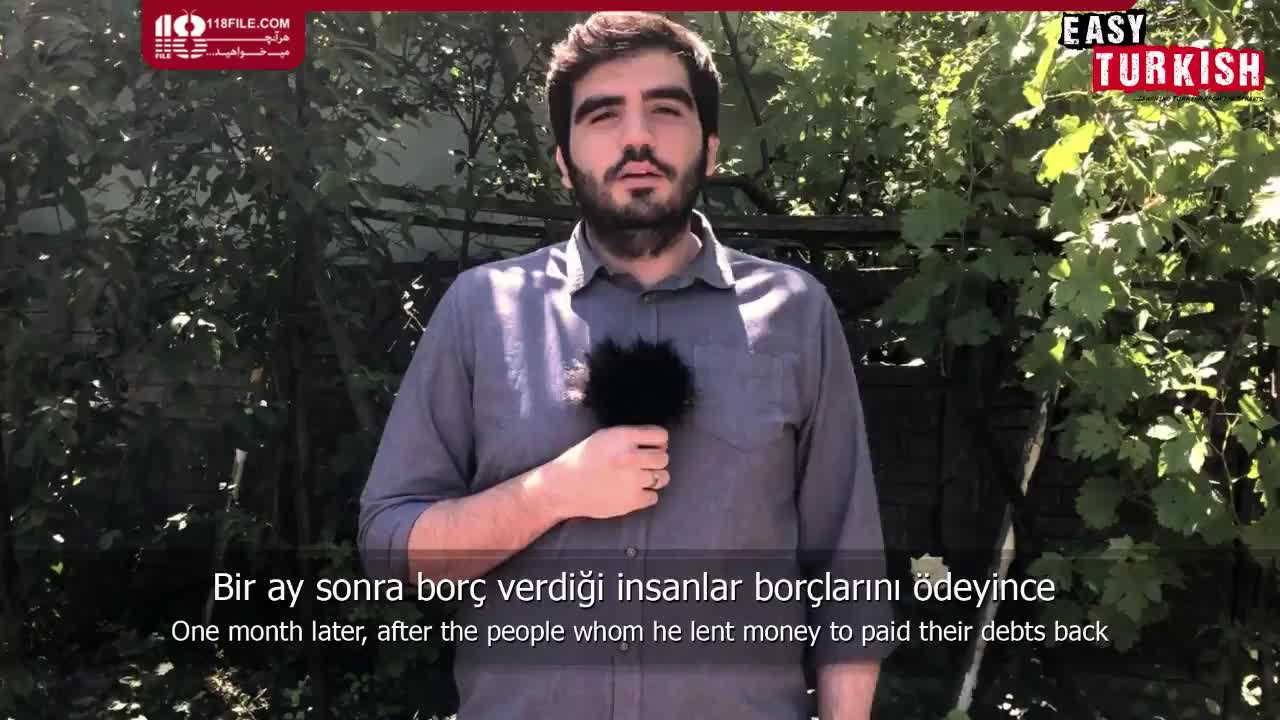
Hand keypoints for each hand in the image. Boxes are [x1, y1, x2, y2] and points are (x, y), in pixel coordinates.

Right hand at [546, 425, 669, 519]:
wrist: (562, 487)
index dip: (658, 441)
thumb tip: (659, 442)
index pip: (661, 436)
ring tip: (639, 478)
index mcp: (623, 438)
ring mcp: (632, 481)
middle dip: (656, 460)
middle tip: (643, 464)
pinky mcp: (630, 502)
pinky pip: (654, 497)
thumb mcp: (604, 437)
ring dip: (654, 477)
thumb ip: (630, 437)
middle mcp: (630, 458)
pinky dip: (646, 495)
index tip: (650, 447)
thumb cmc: (582, 459)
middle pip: (664, 458)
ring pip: (663, 478)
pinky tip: (631, 491)